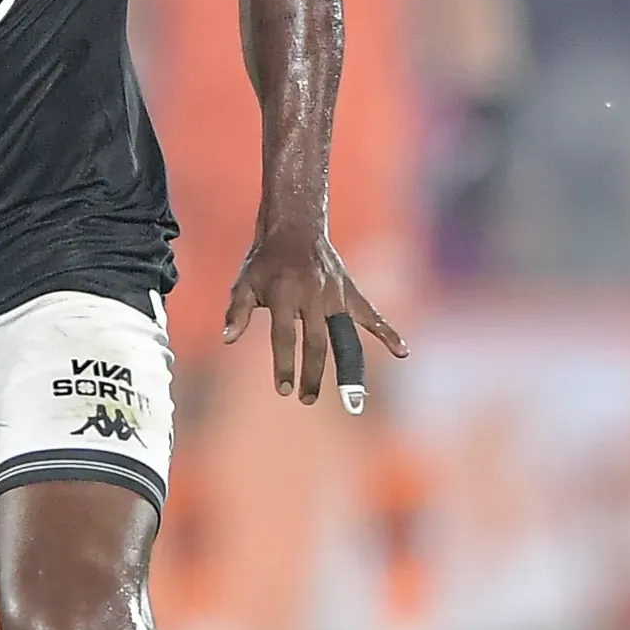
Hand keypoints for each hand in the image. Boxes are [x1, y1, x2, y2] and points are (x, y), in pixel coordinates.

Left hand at [223, 225, 406, 403]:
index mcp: (284, 295)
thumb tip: (227, 340)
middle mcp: (313, 297)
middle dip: (313, 374)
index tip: (284, 390)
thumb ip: (237, 312)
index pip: (285, 336)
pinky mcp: (351, 293)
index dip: (285, 364)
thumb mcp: (243, 282)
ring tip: (352, 400)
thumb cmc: (264, 262)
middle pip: (316, 342)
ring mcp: (336, 296)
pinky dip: (387, 333)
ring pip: (345, 337)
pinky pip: (372, 316)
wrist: (296, 229)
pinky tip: (402, 353)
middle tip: (307, 399)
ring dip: (348, 369)